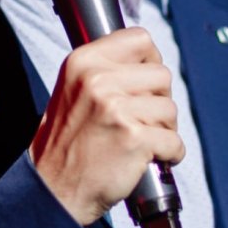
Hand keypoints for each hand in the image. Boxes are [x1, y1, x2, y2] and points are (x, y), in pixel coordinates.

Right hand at [30, 27, 184, 225]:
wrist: (53, 189)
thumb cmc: (68, 142)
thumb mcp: (74, 89)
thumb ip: (106, 69)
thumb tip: (150, 60)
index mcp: (83, 62)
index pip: (140, 39)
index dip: (150, 61)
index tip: (145, 82)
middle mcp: (97, 80)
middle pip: (162, 75)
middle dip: (159, 100)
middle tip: (142, 120)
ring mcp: (116, 109)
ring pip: (170, 109)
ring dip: (164, 129)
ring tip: (142, 141)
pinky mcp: (134, 138)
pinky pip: (174, 141)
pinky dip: (171, 154)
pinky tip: (150, 158)